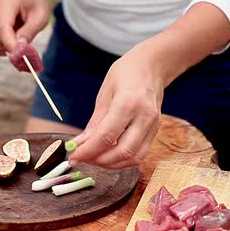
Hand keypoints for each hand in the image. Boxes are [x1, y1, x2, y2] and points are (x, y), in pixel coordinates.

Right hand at [0, 0, 48, 56]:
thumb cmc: (36, 6)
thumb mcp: (40, 17)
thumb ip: (28, 33)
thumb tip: (19, 50)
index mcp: (7, 1)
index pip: (1, 26)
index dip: (9, 43)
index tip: (19, 55)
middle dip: (3, 45)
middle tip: (21, 46)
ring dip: (2, 48)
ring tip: (19, 41)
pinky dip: (0, 49)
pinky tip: (13, 41)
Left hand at [68, 49, 164, 167]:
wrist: (153, 66)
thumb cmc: (126, 74)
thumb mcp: (104, 93)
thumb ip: (94, 122)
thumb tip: (79, 145)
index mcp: (128, 103)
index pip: (106, 136)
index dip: (88, 151)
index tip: (73, 157)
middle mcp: (144, 117)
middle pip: (122, 152)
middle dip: (99, 161)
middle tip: (82, 159)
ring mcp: (153, 125)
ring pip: (133, 158)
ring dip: (112, 164)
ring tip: (95, 158)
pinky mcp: (156, 130)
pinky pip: (140, 154)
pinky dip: (123, 160)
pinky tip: (109, 154)